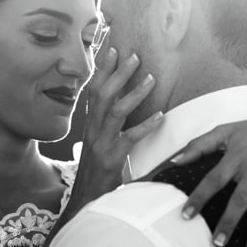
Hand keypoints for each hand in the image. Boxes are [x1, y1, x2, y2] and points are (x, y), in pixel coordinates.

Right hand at [68, 47, 162, 215]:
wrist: (85, 201)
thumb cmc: (97, 172)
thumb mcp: (99, 144)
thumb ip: (108, 125)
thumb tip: (121, 106)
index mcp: (90, 124)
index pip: (94, 89)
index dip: (101, 67)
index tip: (111, 45)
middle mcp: (93, 130)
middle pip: (102, 94)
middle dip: (117, 72)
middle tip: (134, 55)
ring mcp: (101, 144)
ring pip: (115, 112)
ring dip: (133, 93)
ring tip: (151, 78)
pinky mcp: (112, 159)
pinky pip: (129, 139)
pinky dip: (145, 126)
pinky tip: (160, 117)